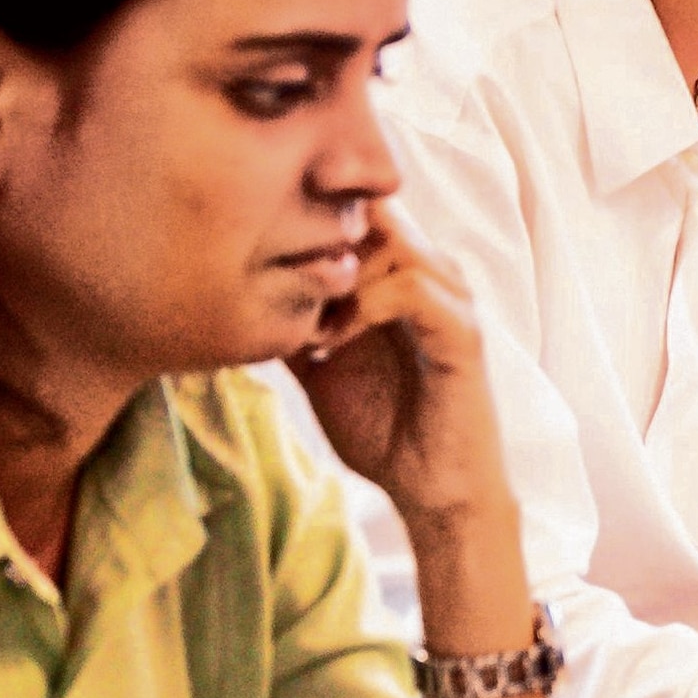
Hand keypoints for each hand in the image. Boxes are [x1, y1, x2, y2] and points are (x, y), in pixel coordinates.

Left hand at [290, 203, 509, 527]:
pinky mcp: (463, 332)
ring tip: (309, 324)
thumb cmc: (381, 426)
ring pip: (395, 242)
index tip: (265, 260)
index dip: (314, 218)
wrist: (430, 487)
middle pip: (377, 212)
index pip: (362, 210)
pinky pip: (414, 288)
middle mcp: (433, 273)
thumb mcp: (317, 365)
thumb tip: (235, 295)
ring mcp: (452, 299)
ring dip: (341, 275)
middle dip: (322, 243)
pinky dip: (366, 305)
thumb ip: (292, 324)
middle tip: (281, 288)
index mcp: (402, 274)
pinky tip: (334, 340)